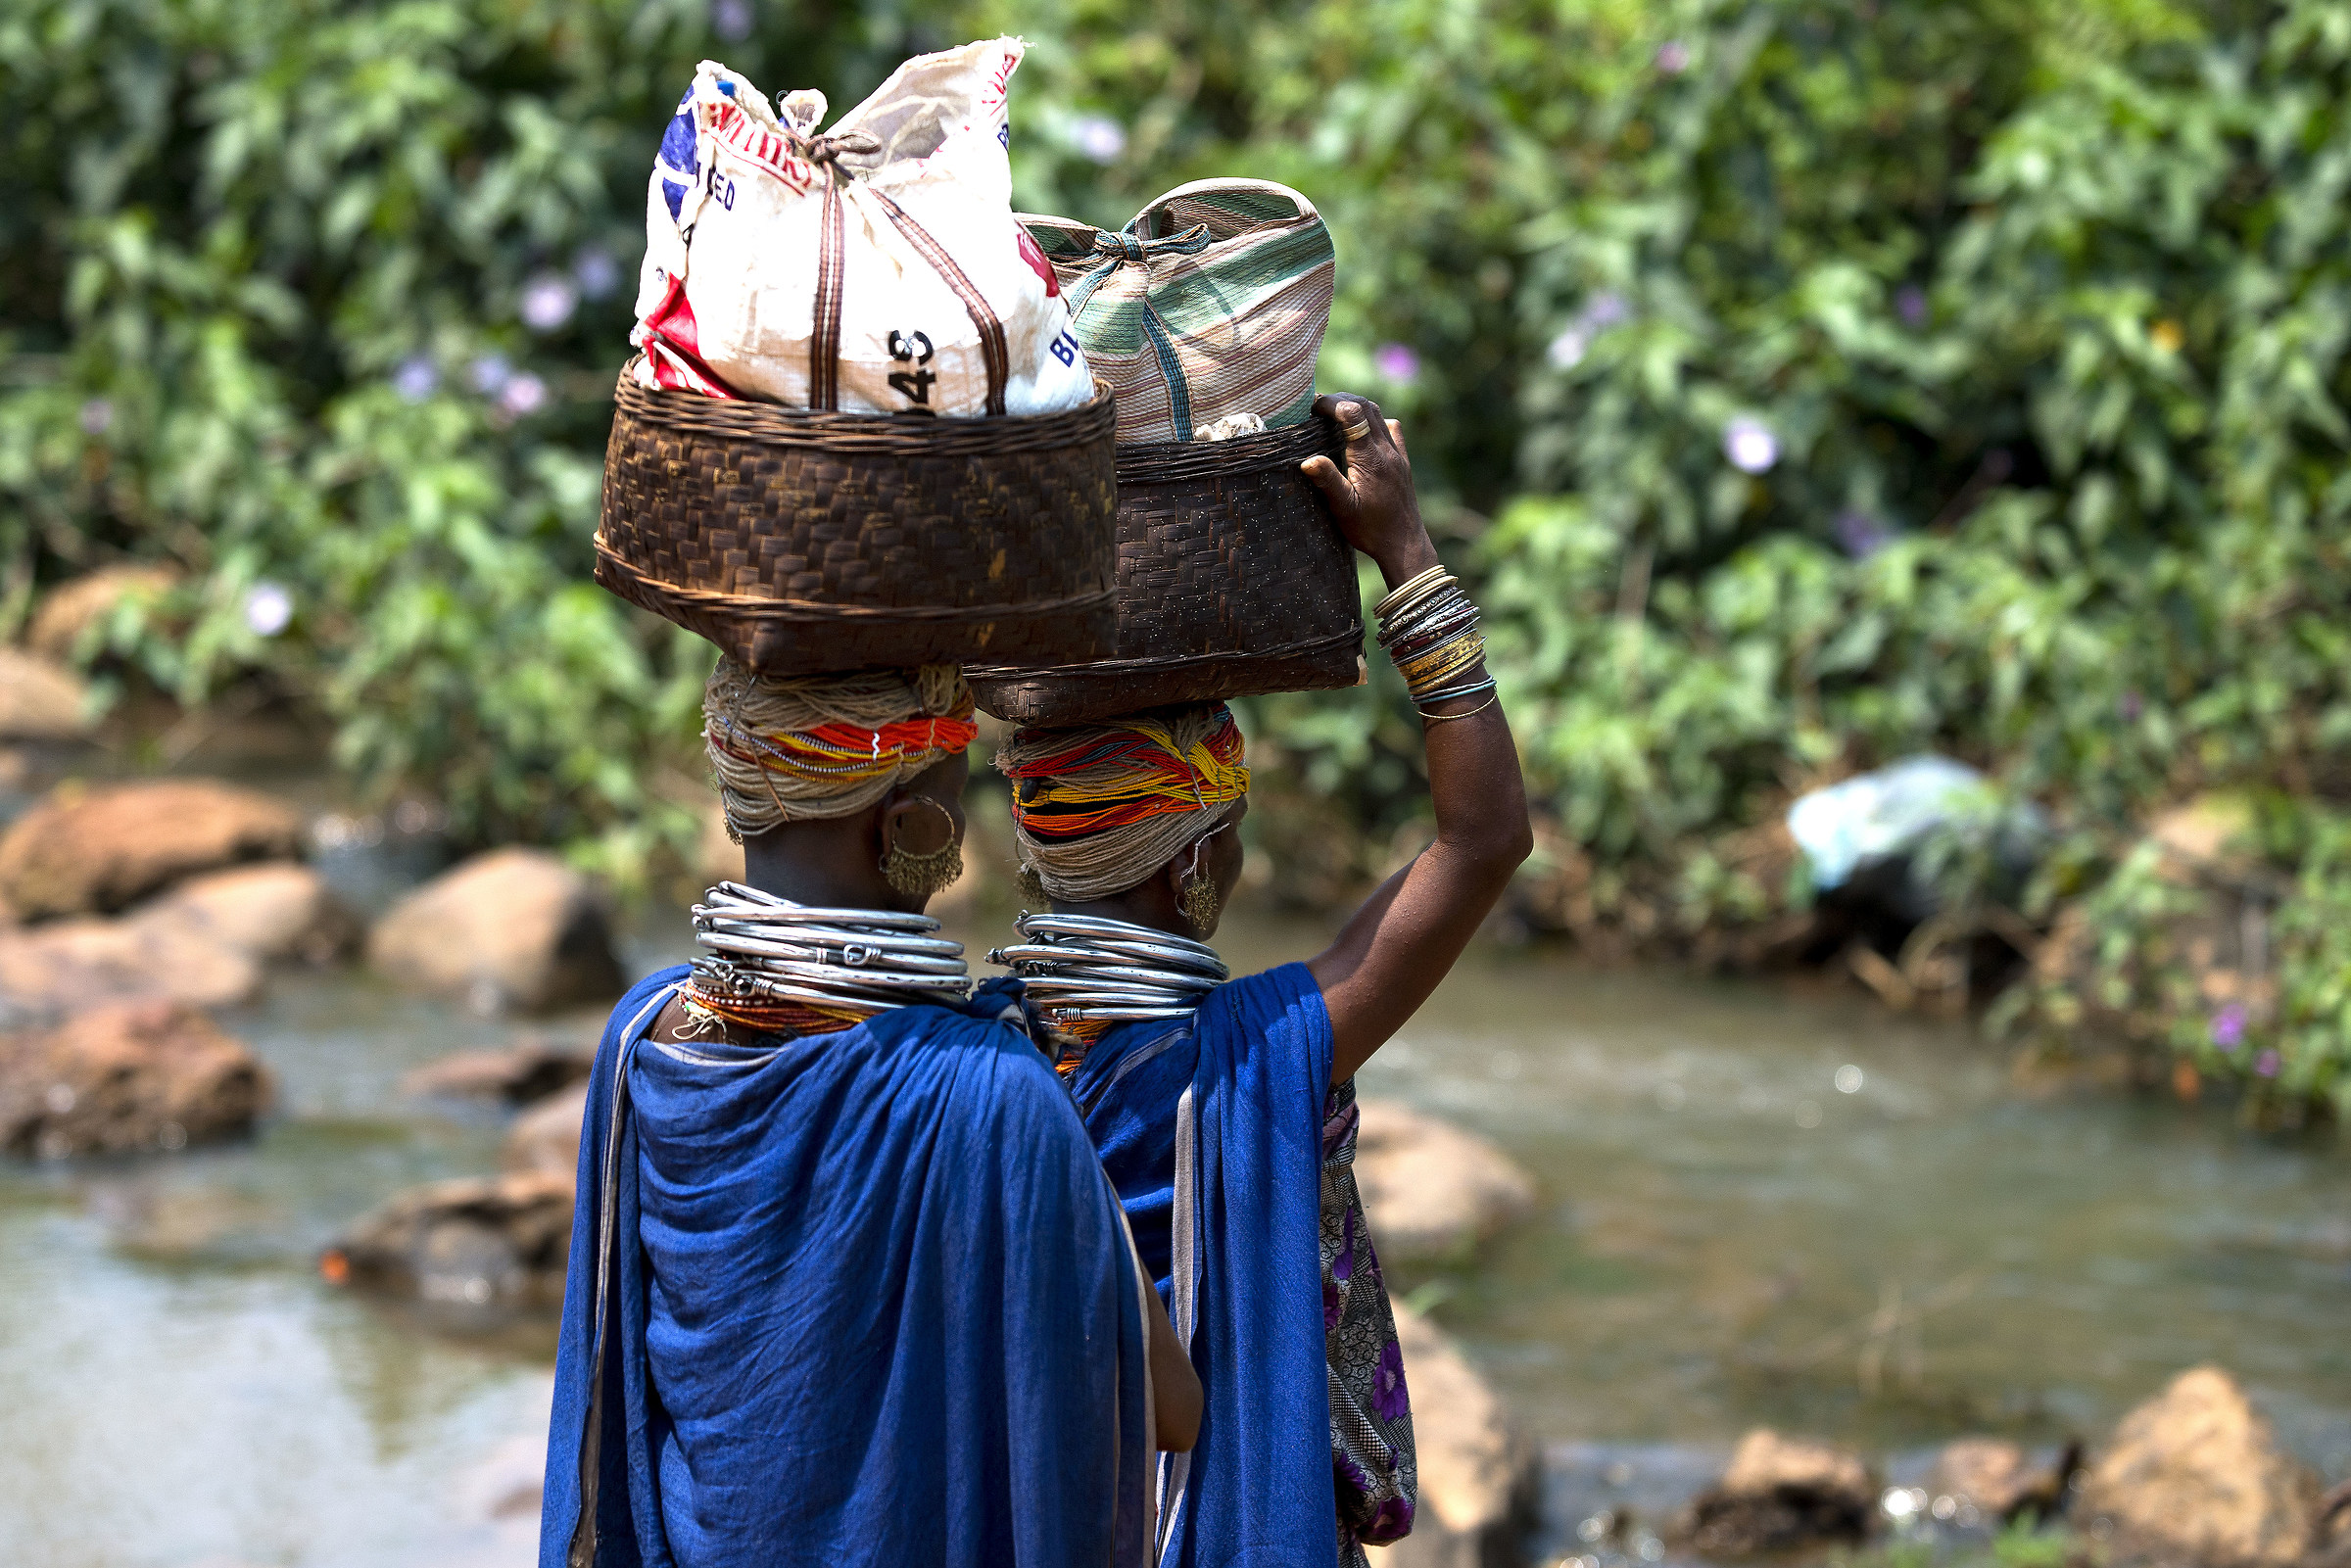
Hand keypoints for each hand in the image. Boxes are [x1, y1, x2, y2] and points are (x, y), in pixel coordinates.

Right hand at [1300, 393, 1438, 587]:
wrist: (1405, 545)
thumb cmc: (1371, 530)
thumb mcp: (1344, 509)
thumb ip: (1328, 481)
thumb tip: (1307, 460)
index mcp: (1370, 458)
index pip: (1353, 412)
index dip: (1330, 403)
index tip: (1311, 409)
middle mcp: (1387, 450)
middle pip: (1366, 406)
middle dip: (1340, 400)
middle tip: (1317, 409)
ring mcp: (1398, 454)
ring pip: (1379, 414)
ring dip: (1357, 407)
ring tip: (1335, 415)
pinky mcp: (1402, 462)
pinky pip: (1392, 429)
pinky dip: (1375, 420)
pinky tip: (1363, 433)